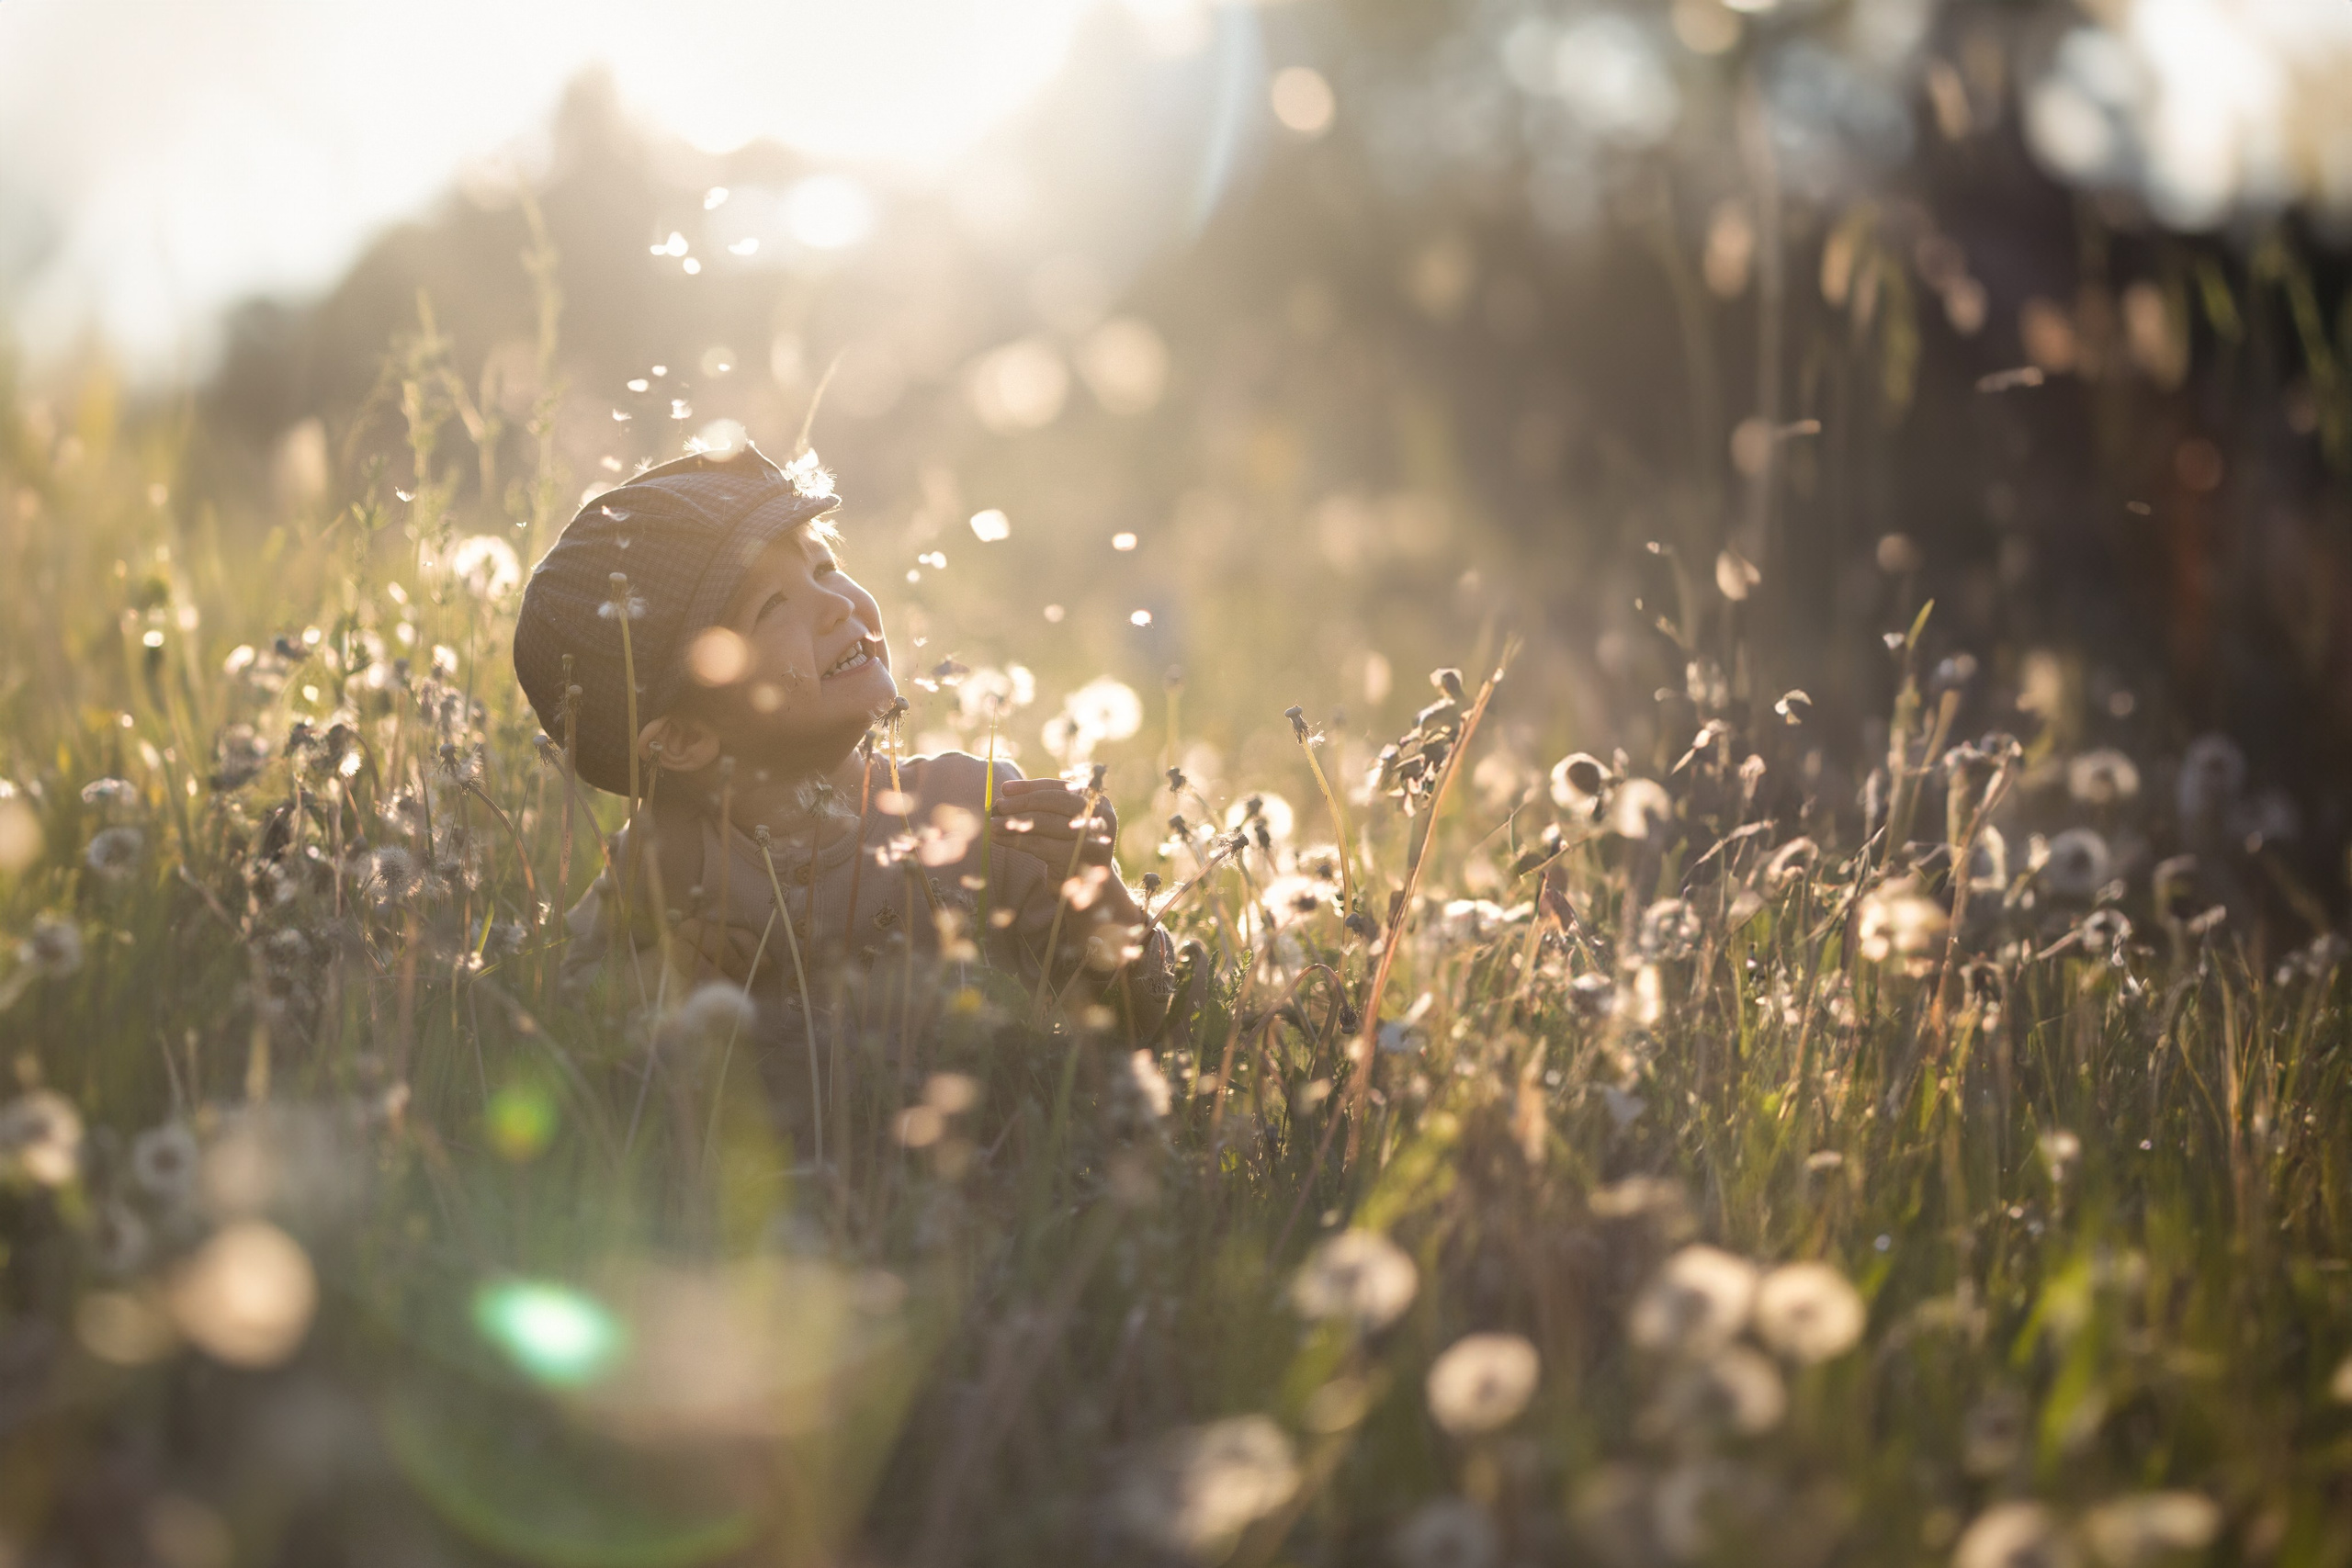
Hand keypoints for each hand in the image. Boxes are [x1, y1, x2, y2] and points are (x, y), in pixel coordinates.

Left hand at [990, 777, 1117, 868]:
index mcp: (1099, 803)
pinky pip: (1039, 845)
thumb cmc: (1071, 850)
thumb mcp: (1064, 825)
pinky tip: (997, 839)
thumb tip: (1006, 794)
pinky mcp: (1075, 858)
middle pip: (1056, 802)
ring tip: (992, 823)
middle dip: (1024, 802)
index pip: (1061, 788)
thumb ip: (1044, 808)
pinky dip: (1015, 840)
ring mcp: (1090, 839)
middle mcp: (1100, 818)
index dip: (1031, 787)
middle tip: (999, 805)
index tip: (1005, 789)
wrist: (1091, 891)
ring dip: (1015, 821)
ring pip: (1046, 823)